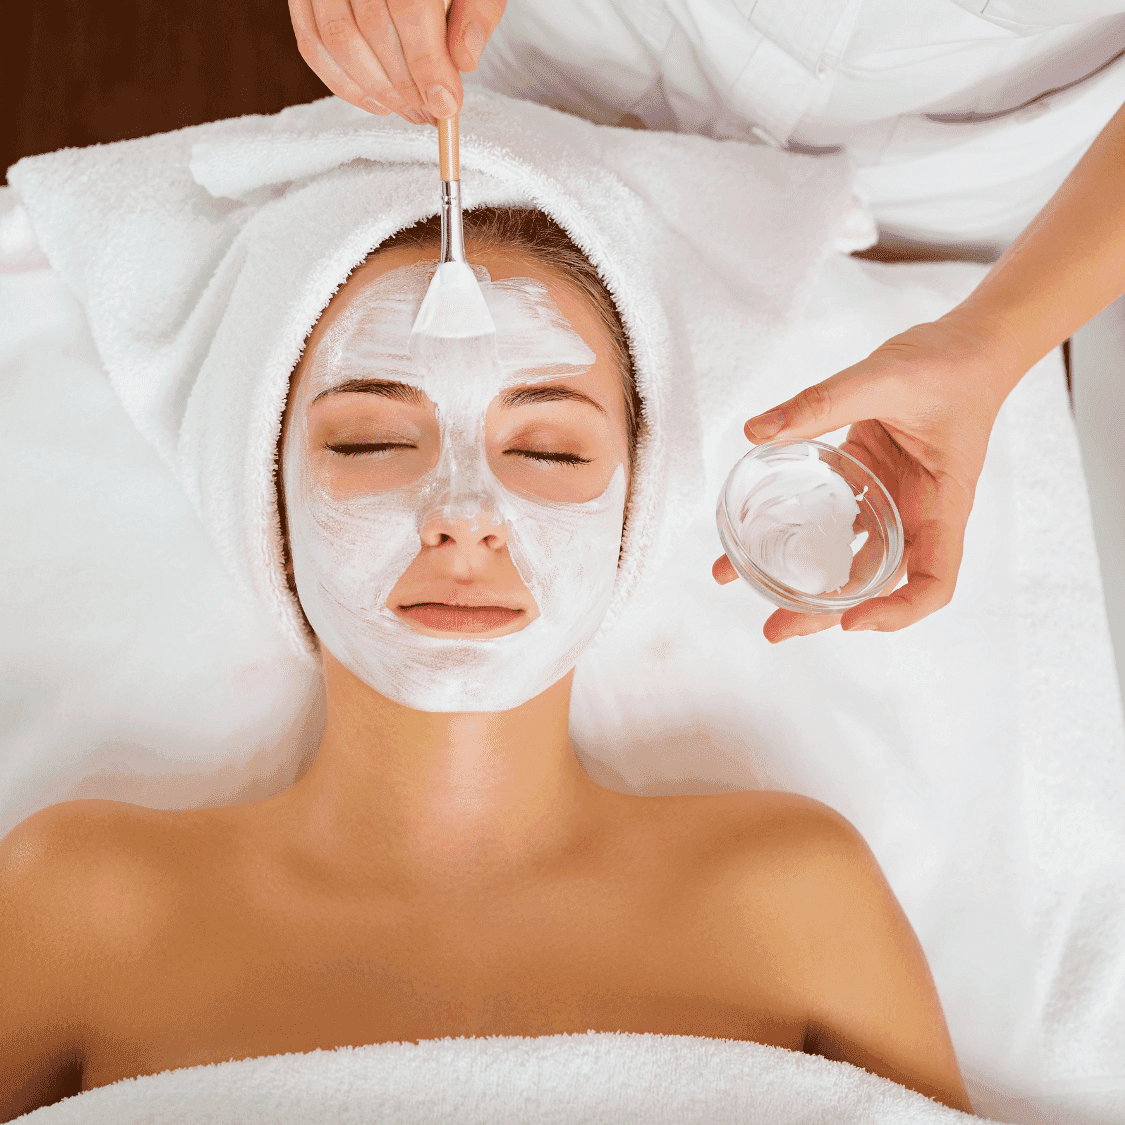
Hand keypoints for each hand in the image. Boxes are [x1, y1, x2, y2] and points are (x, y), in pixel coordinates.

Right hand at [288, 0, 505, 123]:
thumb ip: (477, 10)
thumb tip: (464, 61)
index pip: (409, 6)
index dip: (427, 63)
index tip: (445, 104)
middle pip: (371, 27)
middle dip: (405, 84)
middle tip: (431, 113)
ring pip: (337, 39)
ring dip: (376, 89)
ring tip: (409, 110)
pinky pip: (312, 43)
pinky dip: (343, 83)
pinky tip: (377, 102)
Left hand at [713, 317, 1020, 642]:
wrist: (967, 345)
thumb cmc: (950, 365)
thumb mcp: (883, 378)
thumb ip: (820, 403)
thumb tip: (758, 430)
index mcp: (941, 504)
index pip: (934, 582)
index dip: (897, 612)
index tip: (851, 621)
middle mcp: (915, 513)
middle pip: (876, 583)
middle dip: (825, 613)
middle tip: (774, 629)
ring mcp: (889, 501)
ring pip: (846, 556)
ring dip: (800, 577)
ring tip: (746, 586)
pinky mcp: (865, 482)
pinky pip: (829, 517)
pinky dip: (795, 529)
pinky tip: (752, 533)